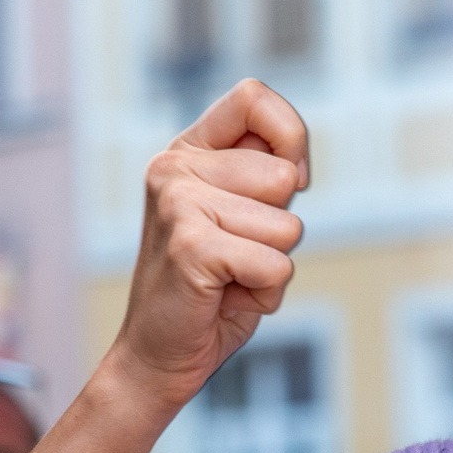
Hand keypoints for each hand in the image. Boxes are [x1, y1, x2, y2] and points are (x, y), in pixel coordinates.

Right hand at [107, 78, 307, 417]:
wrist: (157, 356)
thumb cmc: (211, 288)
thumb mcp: (239, 217)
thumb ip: (260, 176)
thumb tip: (296, 166)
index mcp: (186, 152)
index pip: (253, 96)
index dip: (290, 136)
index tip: (287, 183)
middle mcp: (174, 168)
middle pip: (284, 176)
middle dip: (280, 227)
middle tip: (237, 254)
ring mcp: (178, 203)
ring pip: (288, 227)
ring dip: (273, 265)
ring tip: (229, 278)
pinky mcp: (191, 245)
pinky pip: (278, 266)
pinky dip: (266, 294)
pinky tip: (225, 298)